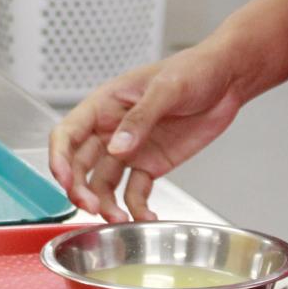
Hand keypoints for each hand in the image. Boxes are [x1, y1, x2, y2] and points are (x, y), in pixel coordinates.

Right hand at [47, 43, 245, 220]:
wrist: (227, 79)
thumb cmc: (194, 69)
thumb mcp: (167, 88)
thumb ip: (141, 117)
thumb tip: (117, 147)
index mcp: (106, 104)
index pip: (68, 133)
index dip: (60, 158)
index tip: (65, 180)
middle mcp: (112, 130)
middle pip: (81, 165)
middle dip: (80, 189)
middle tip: (91, 206)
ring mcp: (131, 149)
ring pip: (104, 184)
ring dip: (106, 203)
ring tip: (118, 219)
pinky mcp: (151, 164)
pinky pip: (136, 191)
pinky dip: (137, 208)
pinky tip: (145, 218)